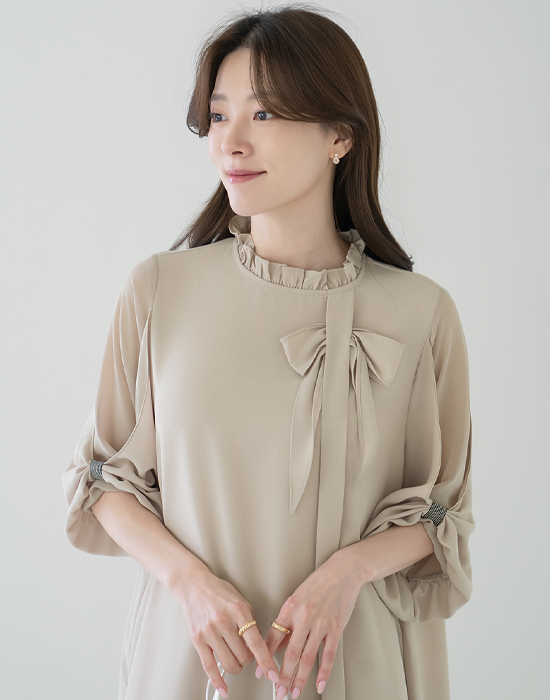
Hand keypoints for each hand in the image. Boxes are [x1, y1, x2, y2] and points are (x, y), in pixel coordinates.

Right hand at [174, 568, 280, 697]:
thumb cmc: (219, 591)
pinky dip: (217, 681)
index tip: (273, 674)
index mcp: (239, 610)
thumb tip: (259, 646)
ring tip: (235, 658)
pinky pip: (209, 667)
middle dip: (248, 659)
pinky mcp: (197, 640)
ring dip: (236, 667)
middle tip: (247, 654)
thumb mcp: (241, 601)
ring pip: (229, 664)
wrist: (194, 584)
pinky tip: (224, 688)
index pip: (256, 642)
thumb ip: (251, 622)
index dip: (266, 661)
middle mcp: (224, 621)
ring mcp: (209, 631)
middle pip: (243, 656)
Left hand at [258, 551, 361, 698]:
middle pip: (290, 653)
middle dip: (282, 676)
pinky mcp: (336, 628)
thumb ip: (288, 621)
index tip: (261, 672)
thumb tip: (280, 644)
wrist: (342, 572)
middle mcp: (304, 617)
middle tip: (277, 691)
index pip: (274, 637)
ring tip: (293, 692)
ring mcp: (321, 624)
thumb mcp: (297, 597)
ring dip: (299, 678)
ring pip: (308, 657)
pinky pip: (328, 654)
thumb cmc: (318, 583)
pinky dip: (324, 672)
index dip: (266, 657)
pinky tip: (318, 684)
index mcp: (290, 608)